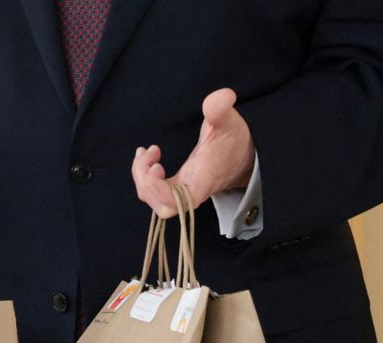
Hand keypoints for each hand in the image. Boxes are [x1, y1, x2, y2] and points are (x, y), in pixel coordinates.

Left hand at [132, 88, 255, 216]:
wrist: (241, 155)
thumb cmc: (233, 140)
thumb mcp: (229, 120)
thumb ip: (222, 109)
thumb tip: (221, 97)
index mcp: (203, 180)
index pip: (180, 201)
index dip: (160, 191)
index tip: (156, 166)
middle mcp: (190, 191)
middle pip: (161, 206)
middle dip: (146, 183)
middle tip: (148, 154)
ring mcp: (181, 191)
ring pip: (153, 199)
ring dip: (142, 177)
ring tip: (145, 152)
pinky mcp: (175, 186)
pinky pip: (153, 191)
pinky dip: (144, 176)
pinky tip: (145, 155)